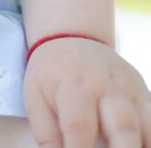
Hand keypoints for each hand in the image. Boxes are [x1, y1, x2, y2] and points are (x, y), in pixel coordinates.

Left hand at [24, 36, 150, 146]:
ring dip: (143, 147)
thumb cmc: (52, 74)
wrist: (73, 37)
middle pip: (124, 125)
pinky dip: (150, 139)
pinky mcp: (145, 94)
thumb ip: (46, 134)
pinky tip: (140, 146)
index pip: (79, 125)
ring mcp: (131, 89)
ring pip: (149, 125)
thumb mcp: (36, 96)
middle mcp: (108, 86)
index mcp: (74, 85)